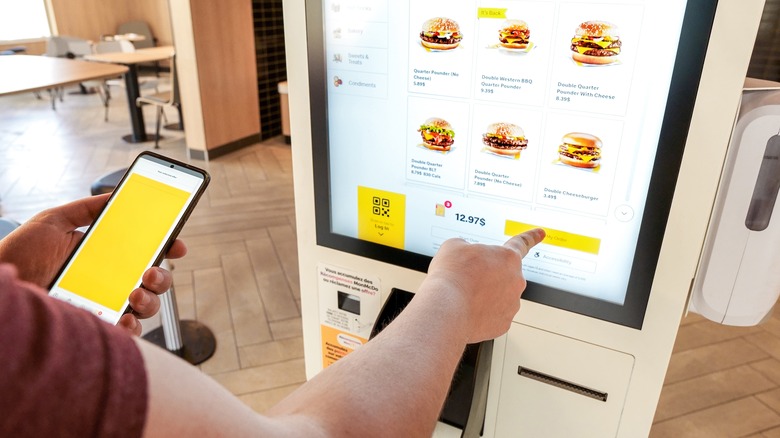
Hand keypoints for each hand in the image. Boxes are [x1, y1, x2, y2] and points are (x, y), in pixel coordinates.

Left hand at [0, 194, 186, 334]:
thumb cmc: (19, 255)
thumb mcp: (53, 221)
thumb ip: (86, 208)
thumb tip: (117, 195)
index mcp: (105, 256)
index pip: (145, 252)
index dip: (167, 247)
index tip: (176, 243)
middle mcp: (109, 282)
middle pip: (154, 281)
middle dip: (163, 276)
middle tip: (150, 270)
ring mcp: (104, 305)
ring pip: (147, 307)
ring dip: (150, 300)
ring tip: (135, 294)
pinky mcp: (96, 327)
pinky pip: (126, 333)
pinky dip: (131, 327)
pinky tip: (122, 317)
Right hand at [423, 228, 544, 342]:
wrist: (446, 307)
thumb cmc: (451, 276)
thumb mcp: (454, 246)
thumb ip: (466, 247)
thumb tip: (466, 255)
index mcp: (507, 257)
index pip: (521, 243)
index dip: (531, 236)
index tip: (541, 233)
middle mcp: (515, 280)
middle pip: (504, 275)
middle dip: (488, 276)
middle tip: (468, 278)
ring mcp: (512, 304)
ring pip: (498, 297)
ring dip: (484, 295)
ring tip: (464, 296)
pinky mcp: (503, 324)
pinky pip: (493, 315)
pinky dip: (481, 313)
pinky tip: (467, 310)